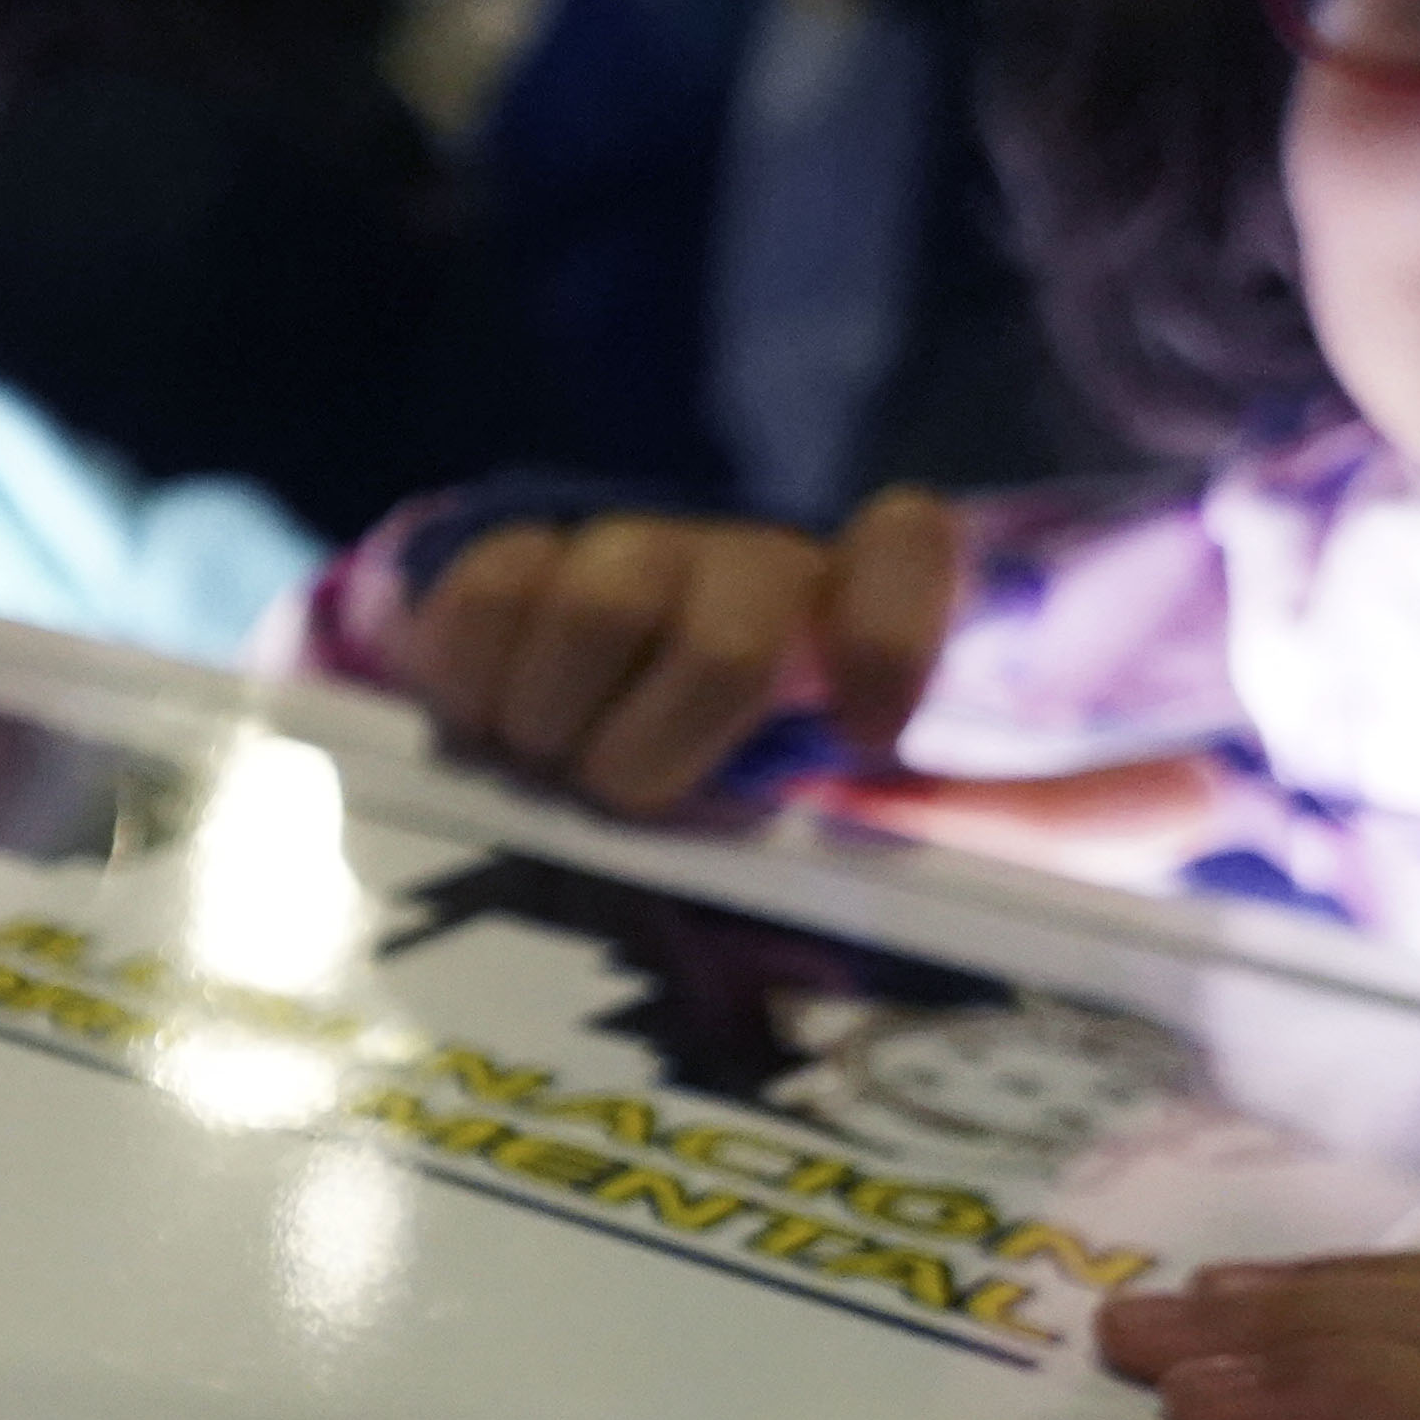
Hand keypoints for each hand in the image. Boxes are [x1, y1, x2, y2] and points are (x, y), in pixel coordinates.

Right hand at [398, 489, 956, 819]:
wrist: (569, 748)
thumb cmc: (722, 812)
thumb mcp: (837, 835)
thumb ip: (931, 841)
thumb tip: (946, 868)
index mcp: (844, 621)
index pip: (900, 550)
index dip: (888, 636)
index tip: (863, 741)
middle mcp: (745, 566)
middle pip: (731, 637)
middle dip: (661, 755)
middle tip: (621, 807)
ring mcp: (629, 553)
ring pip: (595, 609)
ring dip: (556, 725)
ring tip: (545, 768)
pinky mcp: (516, 560)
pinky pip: (489, 597)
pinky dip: (472, 684)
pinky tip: (479, 727)